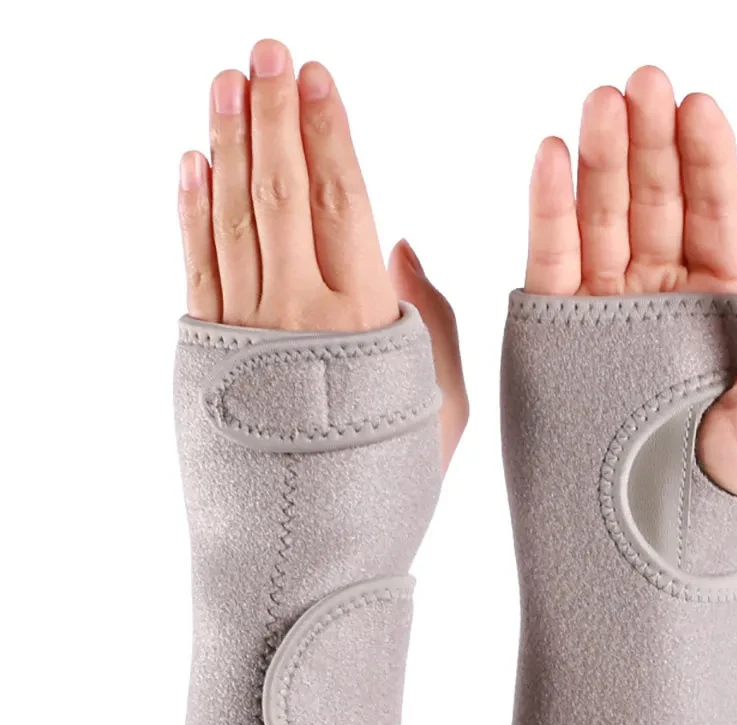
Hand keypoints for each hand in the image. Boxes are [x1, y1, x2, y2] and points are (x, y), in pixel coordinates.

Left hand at [177, 39, 466, 469]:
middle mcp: (299, 314)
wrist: (308, 559)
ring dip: (229, 144)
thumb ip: (429, 320)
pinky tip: (191, 163)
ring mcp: (245, 331)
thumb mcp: (443, 407)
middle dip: (275, 115)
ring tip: (226, 84)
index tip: (318, 75)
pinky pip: (196, 266)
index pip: (346, 202)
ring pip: (234, 218)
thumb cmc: (387, 489)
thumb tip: (398, 244)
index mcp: (366, 322)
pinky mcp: (205, 353)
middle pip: (285, 193)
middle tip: (267, 51)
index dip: (330, 133)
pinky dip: (192, 211)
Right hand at [524, 68, 736, 498]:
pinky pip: (549, 258)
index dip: (707, 158)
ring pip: (599, 218)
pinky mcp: (550, 330)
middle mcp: (656, 298)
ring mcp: (600, 310)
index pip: (714, 214)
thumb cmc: (707, 495)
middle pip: (653, 202)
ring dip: (598, 159)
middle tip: (640, 81)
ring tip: (598, 103)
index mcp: (715, 307)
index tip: (699, 104)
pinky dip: (548, 209)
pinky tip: (552, 160)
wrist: (631, 545)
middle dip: (648, 139)